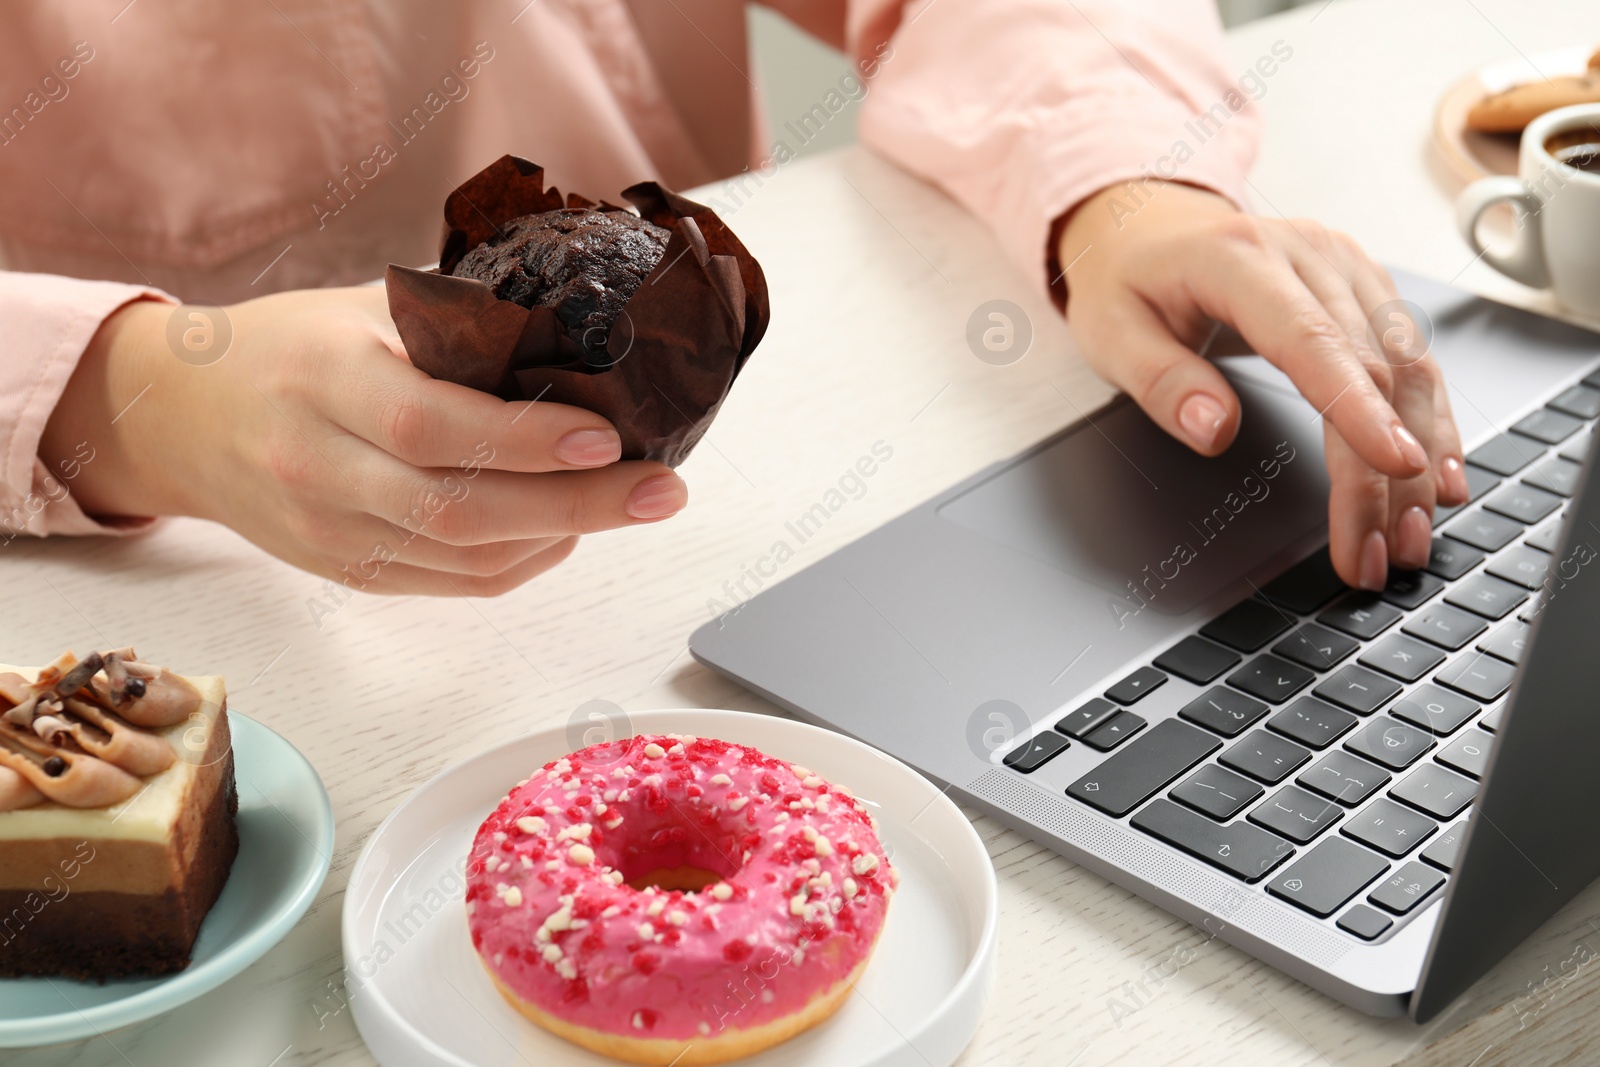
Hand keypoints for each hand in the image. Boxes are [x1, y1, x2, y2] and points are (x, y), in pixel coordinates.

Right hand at [40, 287, 687, 594]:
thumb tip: (580, 338)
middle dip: (578, 505)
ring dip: (562, 537)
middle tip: (662, 489)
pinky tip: (568, 531)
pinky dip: (521, 563)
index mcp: (325, 381)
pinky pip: (451, 583)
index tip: (610, 436)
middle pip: (460, 509)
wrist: (185, 417)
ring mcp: (331, 532)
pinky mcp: (347, 573)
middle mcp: (321, 466)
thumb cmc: (291, 348)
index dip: (526, 441)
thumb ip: (457, 326)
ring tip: (630, 503)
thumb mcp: (363, 309)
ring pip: (464, 559)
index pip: (433, 425)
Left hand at [1057, 183, 1468, 589]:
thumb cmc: (1129, 281)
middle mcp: (1309, 255)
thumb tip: (1213, 431)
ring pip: (1409, 366)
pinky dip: (1429, 422)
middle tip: (1382, 551)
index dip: (1356, 407)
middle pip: (1369, 367)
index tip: (1393, 466)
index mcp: (1239, 259)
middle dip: (1384, 470)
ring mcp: (1346, 269)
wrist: (1150, 226)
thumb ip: (1162, 383)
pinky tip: (1437, 477)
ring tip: (1412, 535)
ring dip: (1421, 455)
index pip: (1311, 339)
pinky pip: (1413, 359)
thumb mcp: (1110, 333)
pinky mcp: (1366, 289)